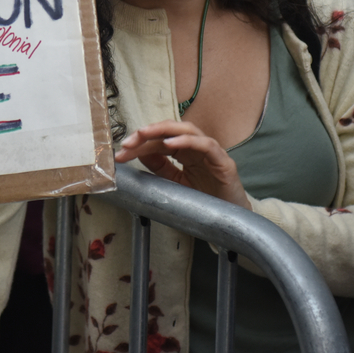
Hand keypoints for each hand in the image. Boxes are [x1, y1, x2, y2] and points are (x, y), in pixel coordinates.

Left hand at [115, 120, 248, 208]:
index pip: (160, 140)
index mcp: (186, 153)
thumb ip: (161, 168)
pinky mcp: (224, 162)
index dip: (139, 144)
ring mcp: (212, 153)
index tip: (120, 152)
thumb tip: (139, 153)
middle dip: (147, 133)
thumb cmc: (207, 201)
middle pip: (170, 130)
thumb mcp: (176, 184)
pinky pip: (205, 145)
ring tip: (143, 134)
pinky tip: (170, 144)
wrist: (233, 221)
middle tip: (127, 142)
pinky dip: (187, 141)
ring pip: (187, 130)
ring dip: (163, 130)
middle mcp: (198, 148)